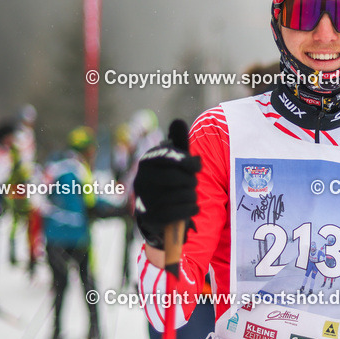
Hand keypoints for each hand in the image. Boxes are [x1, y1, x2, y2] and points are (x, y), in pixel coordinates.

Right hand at [133, 119, 201, 248]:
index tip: (198, 165)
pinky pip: (175, 212)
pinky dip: (189, 209)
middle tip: (193, 184)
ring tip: (192, 196)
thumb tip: (178, 121)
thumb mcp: (174, 160)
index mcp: (147, 161)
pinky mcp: (149, 217)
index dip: (187, 161)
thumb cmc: (170, 181)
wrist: (157, 213)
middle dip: (190, 181)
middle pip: (174, 177)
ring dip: (191, 196)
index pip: (168, 157)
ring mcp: (143, 199)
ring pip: (177, 195)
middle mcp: (141, 179)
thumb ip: (178, 142)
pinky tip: (193, 207)